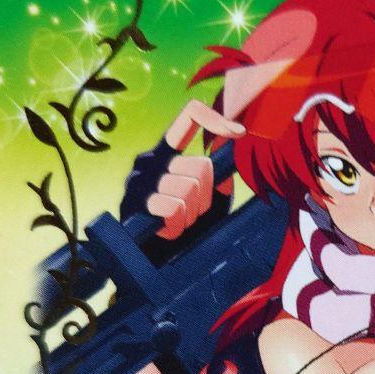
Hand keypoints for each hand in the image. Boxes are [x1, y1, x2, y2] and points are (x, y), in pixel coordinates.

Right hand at [146, 99, 245, 239]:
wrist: (147, 255)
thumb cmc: (180, 223)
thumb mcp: (206, 200)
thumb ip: (218, 181)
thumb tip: (225, 171)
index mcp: (166, 153)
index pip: (188, 118)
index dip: (214, 119)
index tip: (239, 133)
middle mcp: (150, 159)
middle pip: (201, 166)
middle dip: (206, 195)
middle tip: (192, 210)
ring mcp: (139, 179)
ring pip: (189, 188)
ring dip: (192, 213)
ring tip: (179, 220)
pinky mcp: (135, 201)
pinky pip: (174, 208)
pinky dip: (178, 224)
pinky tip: (168, 228)